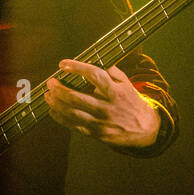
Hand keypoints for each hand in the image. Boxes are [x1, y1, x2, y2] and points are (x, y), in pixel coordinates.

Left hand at [44, 59, 161, 148]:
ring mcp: (101, 123)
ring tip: (48, 95)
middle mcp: (106, 107)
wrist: (145, 129)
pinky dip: (60, 118)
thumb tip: (92, 59)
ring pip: (72, 114)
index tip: (63, 64)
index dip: (77, 68)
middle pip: (76, 98)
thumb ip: (110, 71)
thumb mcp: (126, 83)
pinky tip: (53, 110)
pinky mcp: (97, 134)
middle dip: (59, 89)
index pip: (94, 76)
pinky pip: (74, 126)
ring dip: (56, 104)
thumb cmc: (131, 101)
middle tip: (50, 82)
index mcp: (114, 92)